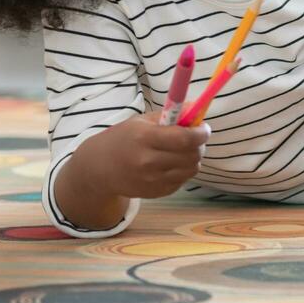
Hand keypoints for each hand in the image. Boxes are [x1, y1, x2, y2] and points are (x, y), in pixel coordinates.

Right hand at [88, 112, 208, 198]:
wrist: (99, 168)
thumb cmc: (124, 138)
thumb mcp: (142, 121)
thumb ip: (171, 115)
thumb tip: (196, 109)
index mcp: (145, 138)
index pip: (184, 139)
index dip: (201, 134)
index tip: (204, 129)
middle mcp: (148, 161)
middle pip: (191, 156)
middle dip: (199, 145)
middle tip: (195, 139)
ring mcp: (151, 180)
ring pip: (191, 170)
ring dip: (193, 158)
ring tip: (183, 151)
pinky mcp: (155, 193)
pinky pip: (182, 181)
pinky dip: (183, 171)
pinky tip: (172, 164)